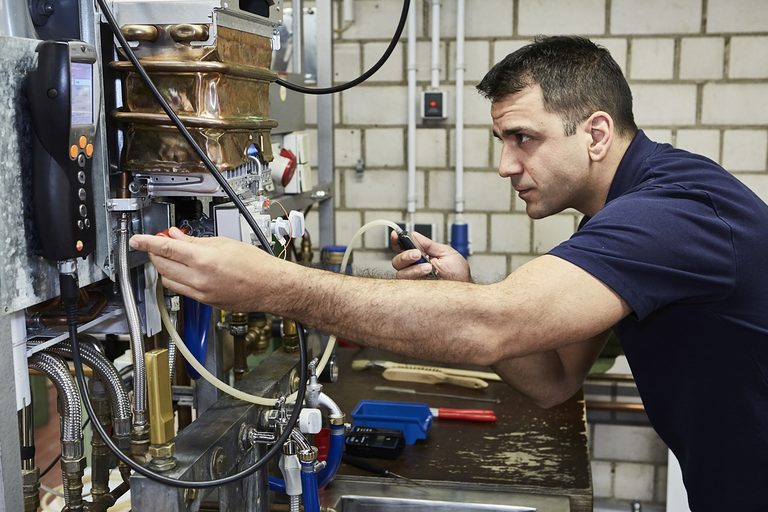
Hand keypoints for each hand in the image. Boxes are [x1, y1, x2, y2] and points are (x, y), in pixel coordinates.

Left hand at [129, 227, 277, 310]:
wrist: (270, 286)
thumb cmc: (255, 264)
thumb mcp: (224, 243)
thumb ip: (195, 240)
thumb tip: (176, 236)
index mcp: (203, 259)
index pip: (165, 248)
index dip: (147, 243)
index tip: (136, 240)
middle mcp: (199, 278)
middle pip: (162, 265)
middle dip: (155, 253)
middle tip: (158, 243)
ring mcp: (200, 293)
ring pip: (168, 280)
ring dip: (164, 267)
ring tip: (172, 257)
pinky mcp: (204, 302)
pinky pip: (180, 290)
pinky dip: (176, 279)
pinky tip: (184, 271)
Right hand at [390, 231, 470, 281]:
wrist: (463, 289)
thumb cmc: (458, 274)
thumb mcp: (446, 253)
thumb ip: (429, 244)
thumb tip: (414, 234)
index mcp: (420, 256)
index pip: (403, 248)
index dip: (397, 241)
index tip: (396, 235)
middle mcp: (414, 268)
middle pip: (397, 261)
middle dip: (405, 256)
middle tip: (417, 254)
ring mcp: (414, 280)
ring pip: (401, 273)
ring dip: (414, 269)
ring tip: (429, 267)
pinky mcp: (415, 291)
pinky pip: (407, 285)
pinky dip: (417, 278)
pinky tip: (428, 275)